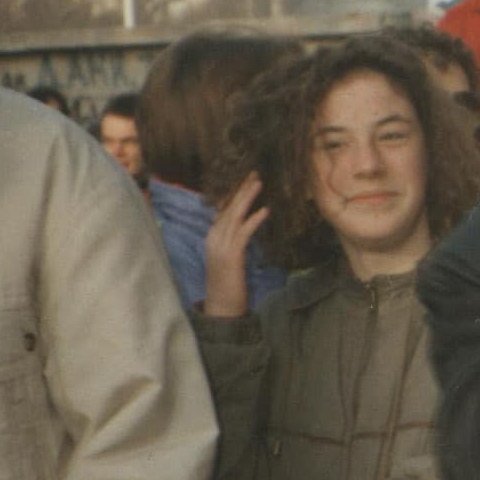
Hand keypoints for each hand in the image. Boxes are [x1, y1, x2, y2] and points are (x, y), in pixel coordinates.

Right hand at [203, 173, 270, 318]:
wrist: (221, 307)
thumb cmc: (229, 284)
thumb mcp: (231, 258)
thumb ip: (236, 242)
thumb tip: (246, 228)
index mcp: (213, 237)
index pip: (223, 209)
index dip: (234, 193)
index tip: (245, 179)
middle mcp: (213, 238)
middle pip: (227, 208)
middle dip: (240, 189)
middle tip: (254, 172)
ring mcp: (220, 246)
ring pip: (234, 215)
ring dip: (247, 197)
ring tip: (259, 181)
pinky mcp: (231, 255)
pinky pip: (244, 232)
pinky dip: (255, 219)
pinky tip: (266, 209)